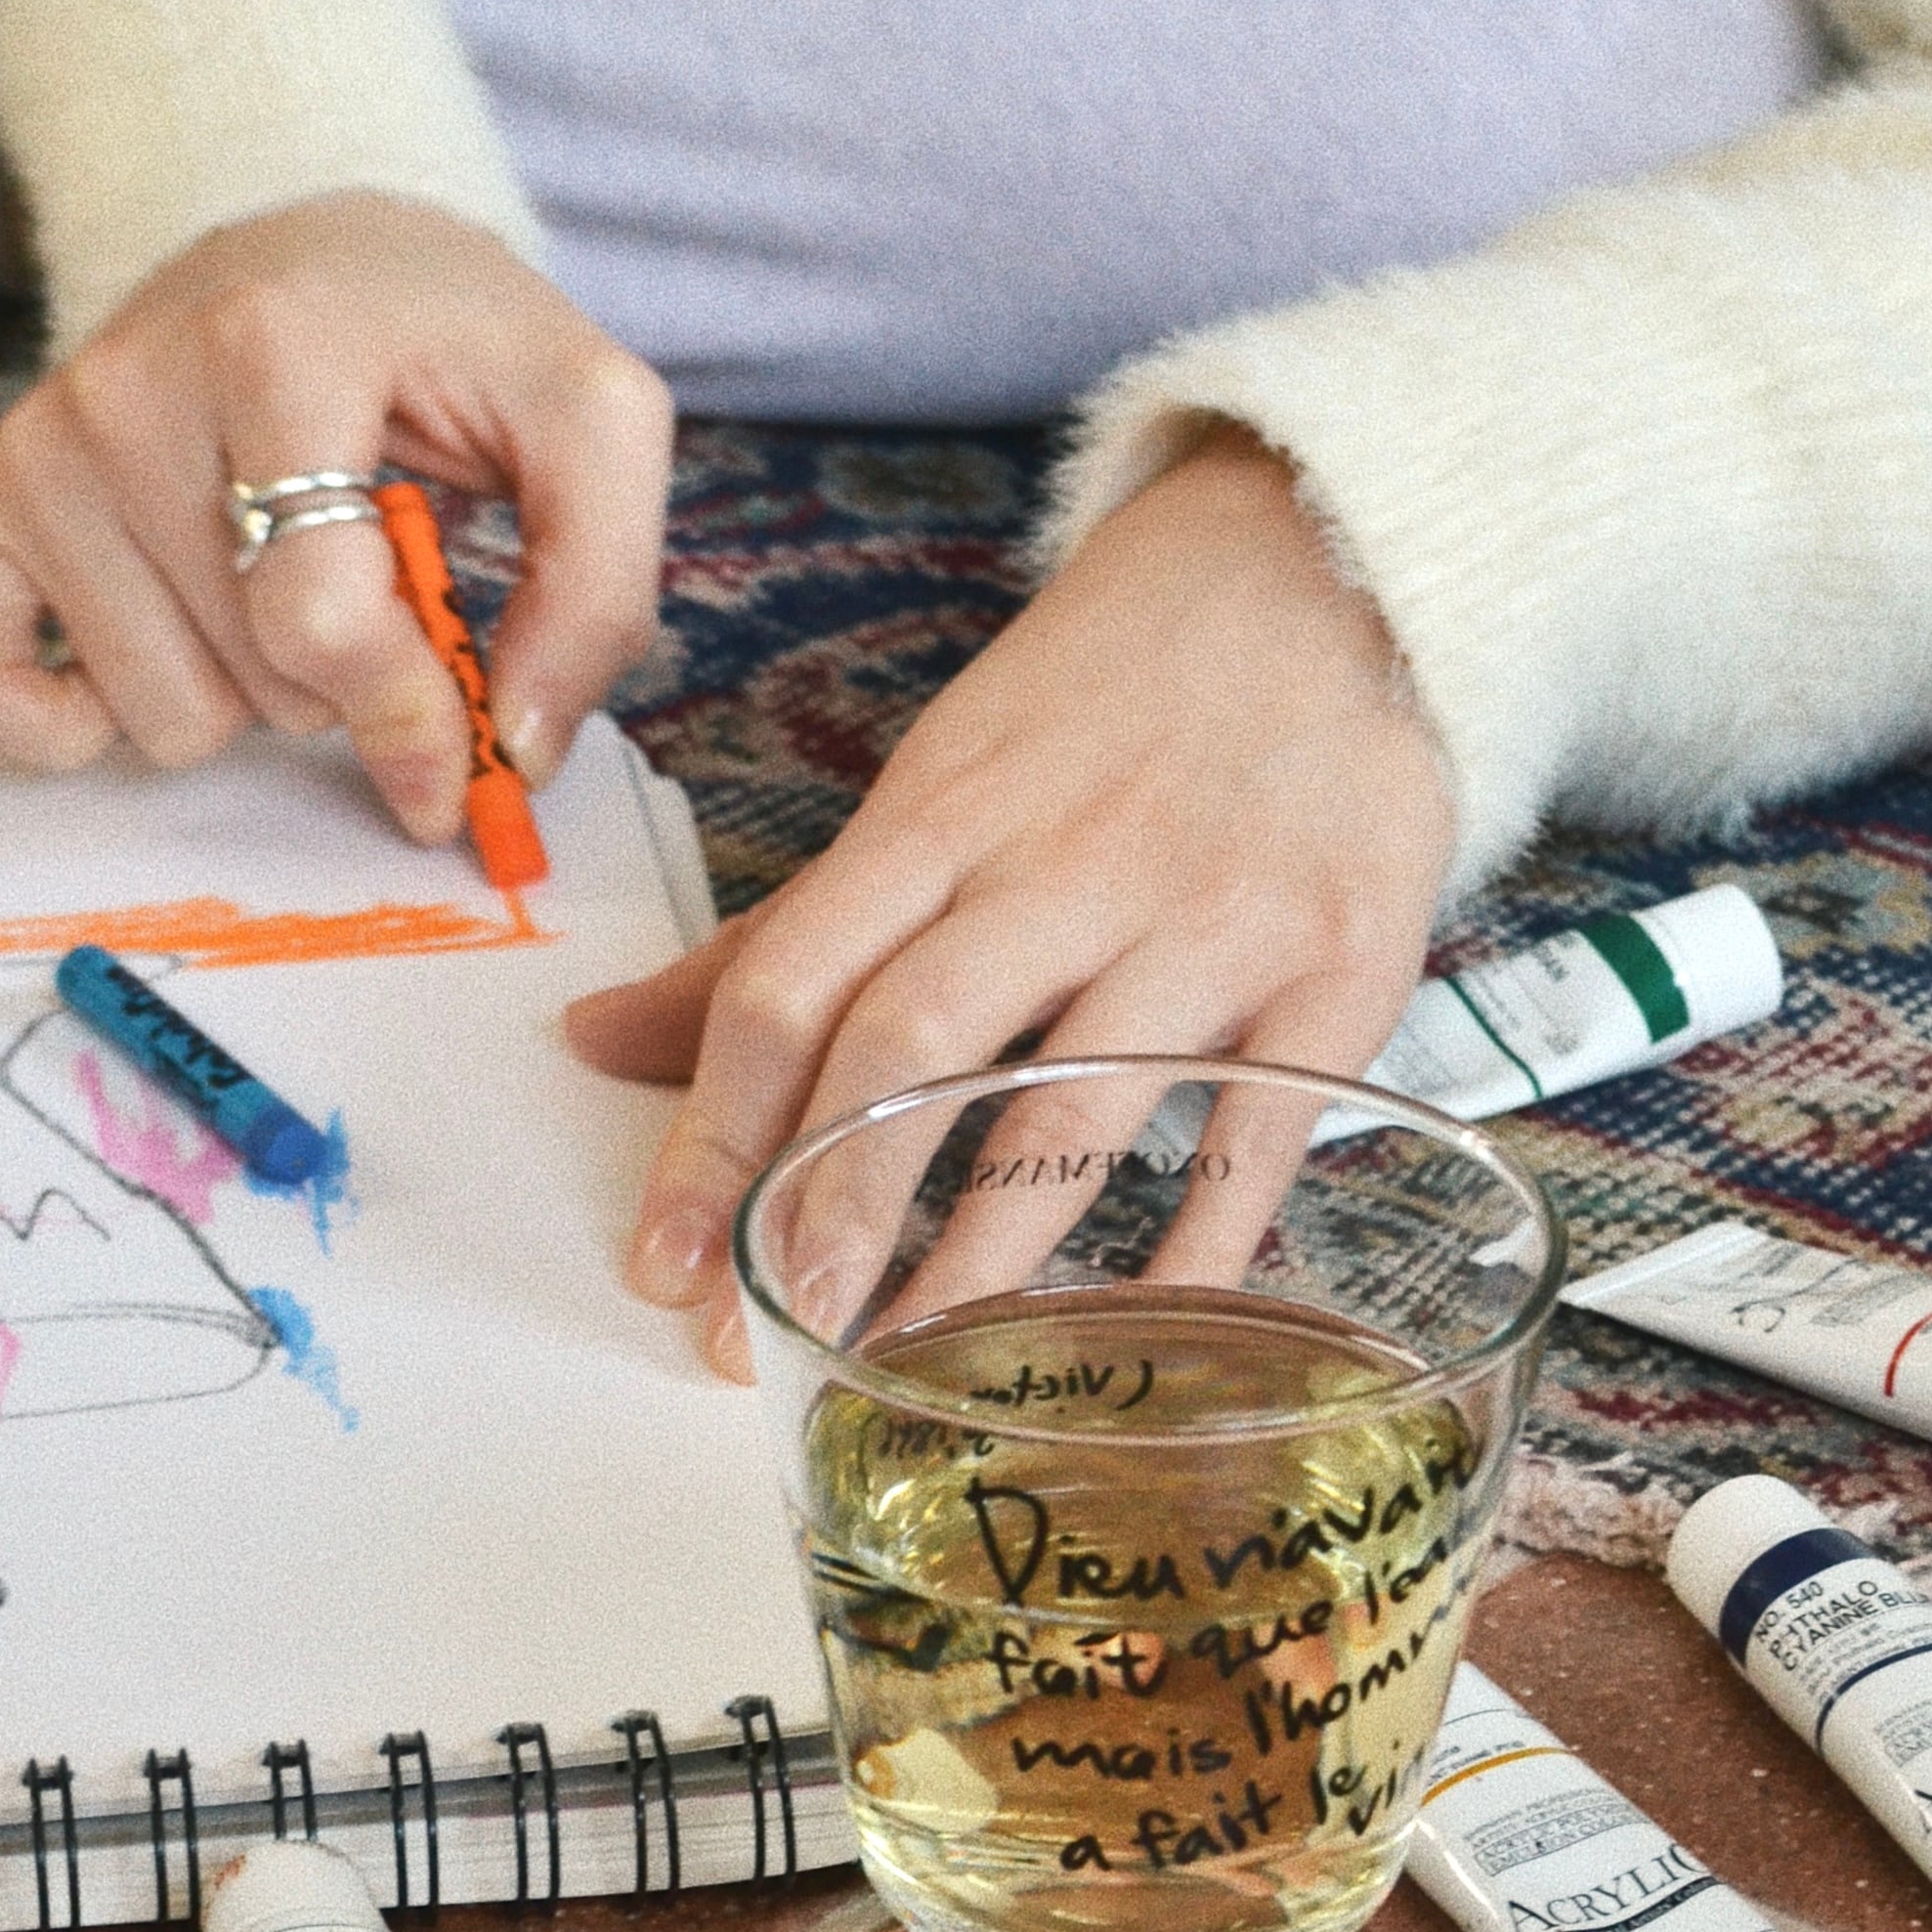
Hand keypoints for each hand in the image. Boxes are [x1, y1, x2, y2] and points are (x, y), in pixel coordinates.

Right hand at [0, 193, 672, 841]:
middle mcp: (128, 388)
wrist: (313, 257)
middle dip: (341, 678)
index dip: (411, 711)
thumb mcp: (587, 422)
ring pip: (157, 718)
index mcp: (274, 345)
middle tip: (364, 573)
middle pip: (256, 684)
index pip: (319, 620)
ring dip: (244, 694)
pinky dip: (73, 720)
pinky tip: (160, 644)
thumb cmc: (446, 345)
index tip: (467, 737)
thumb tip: (514, 752)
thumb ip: (597, 589)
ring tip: (276, 578)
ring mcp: (44, 449)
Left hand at [566, 429, 1455, 1369]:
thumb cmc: (1110, 695)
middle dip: (823, 1211)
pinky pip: (1255, 1140)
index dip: (710, 1136)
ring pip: (1067, 1108)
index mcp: (939, 814)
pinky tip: (1129, 1342)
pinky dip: (1194, 1253)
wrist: (1332, 565)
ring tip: (912, 1366)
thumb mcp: (936, 779)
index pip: (788, 984)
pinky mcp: (1338, 968)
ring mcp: (1207, 920)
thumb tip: (593, 1039)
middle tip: (764, 1342)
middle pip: (908, 1050)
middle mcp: (1063, 867)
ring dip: (976, 1257)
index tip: (663, 1265)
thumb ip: (785, 932)